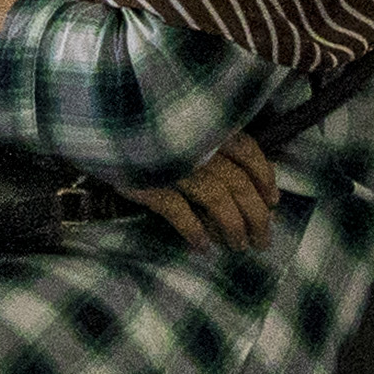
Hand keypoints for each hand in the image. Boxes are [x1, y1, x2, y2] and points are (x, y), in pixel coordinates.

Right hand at [120, 133, 282, 256]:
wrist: (99, 125)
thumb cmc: (147, 129)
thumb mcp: (185, 127)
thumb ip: (213, 143)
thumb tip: (246, 182)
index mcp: (209, 126)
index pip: (249, 152)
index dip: (265, 178)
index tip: (274, 202)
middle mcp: (198, 144)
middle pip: (240, 184)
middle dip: (257, 216)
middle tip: (262, 241)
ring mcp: (175, 163)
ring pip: (217, 200)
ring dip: (232, 228)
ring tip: (238, 247)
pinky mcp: (150, 182)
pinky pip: (179, 212)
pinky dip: (194, 231)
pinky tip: (202, 247)